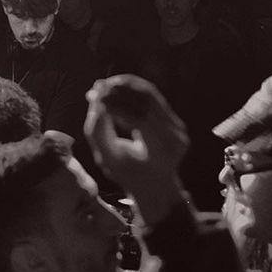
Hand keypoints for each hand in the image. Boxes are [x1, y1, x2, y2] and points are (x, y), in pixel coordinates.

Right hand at [84, 75, 188, 225]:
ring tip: (105, 85)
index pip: (140, 120)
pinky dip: (133, 90)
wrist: (155, 185)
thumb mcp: (108, 159)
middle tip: (97, 87)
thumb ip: (98, 131)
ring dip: (126, 85)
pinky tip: (116, 87)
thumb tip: (94, 97)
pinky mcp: (175, 120)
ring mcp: (178, 127)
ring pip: (150, 95)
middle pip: (147, 103)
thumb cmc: (128, 175)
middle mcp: (175, 137)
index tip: (96, 99)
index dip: (117, 106)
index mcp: (160, 152)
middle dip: (120, 91)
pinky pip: (153, 97)